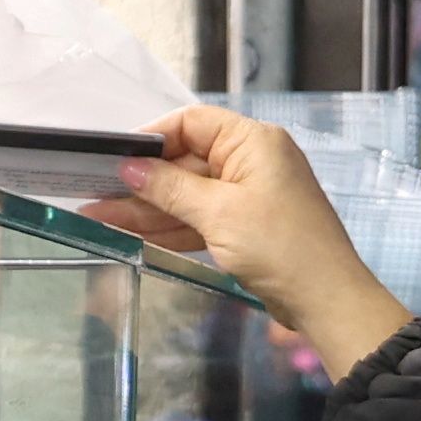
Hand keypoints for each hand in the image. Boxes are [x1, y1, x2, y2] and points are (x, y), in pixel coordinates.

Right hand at [105, 108, 409, 367]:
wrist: (324, 297)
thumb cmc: (280, 245)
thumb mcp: (218, 213)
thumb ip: (171, 188)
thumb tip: (130, 169)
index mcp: (252, 142)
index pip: (193, 123)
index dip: (153, 139)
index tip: (117, 159)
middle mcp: (251, 161)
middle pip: (186, 162)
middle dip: (143, 182)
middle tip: (96, 194)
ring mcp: (248, 196)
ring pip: (189, 195)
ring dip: (148, 208)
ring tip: (100, 216)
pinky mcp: (245, 227)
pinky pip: (200, 218)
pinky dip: (170, 226)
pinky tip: (133, 231)